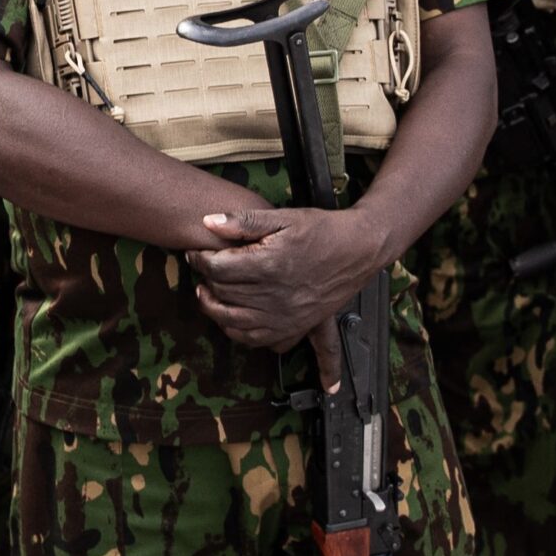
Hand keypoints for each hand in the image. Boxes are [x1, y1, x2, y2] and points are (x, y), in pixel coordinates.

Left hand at [186, 205, 385, 363]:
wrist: (358, 250)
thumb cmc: (322, 230)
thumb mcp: (284, 217)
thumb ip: (245, 221)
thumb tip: (208, 222)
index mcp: (269, 264)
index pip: (217, 268)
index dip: (200, 259)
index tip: (196, 253)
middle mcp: (274, 294)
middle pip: (222, 292)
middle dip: (206, 279)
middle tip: (203, 269)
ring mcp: (284, 315)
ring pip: (231, 320)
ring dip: (213, 307)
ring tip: (207, 293)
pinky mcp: (294, 327)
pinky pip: (254, 338)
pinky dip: (235, 331)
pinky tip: (229, 319)